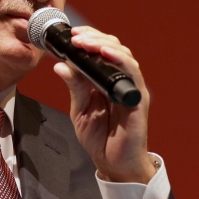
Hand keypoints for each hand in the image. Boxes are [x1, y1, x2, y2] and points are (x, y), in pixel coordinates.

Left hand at [53, 27, 157, 183]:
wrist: (114, 164)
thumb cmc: (100, 138)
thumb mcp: (80, 110)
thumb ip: (74, 87)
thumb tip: (61, 66)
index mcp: (106, 81)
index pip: (101, 50)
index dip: (89, 38)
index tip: (71, 35)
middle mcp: (120, 81)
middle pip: (114, 47)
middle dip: (94, 37)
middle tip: (75, 36)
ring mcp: (130, 88)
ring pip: (123, 55)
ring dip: (104, 45)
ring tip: (85, 42)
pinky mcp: (137, 99)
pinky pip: (132, 73)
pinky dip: (119, 60)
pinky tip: (105, 54)